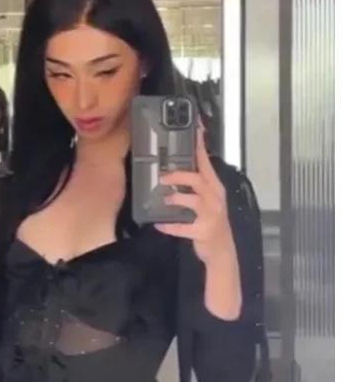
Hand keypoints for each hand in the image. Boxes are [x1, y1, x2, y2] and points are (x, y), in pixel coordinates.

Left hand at [153, 117, 235, 265]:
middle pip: (198, 179)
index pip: (207, 163)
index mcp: (215, 188)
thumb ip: (198, 184)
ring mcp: (210, 215)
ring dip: (176, 199)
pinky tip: (160, 224)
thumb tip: (181, 168)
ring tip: (165, 199)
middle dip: (179, 176)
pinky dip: (170, 226)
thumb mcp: (209, 200)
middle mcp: (215, 199)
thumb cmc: (212, 222)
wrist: (222, 251)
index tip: (195, 129)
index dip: (200, 146)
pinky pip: (183, 227)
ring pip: (192, 200)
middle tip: (163, 178)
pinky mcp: (203, 231)